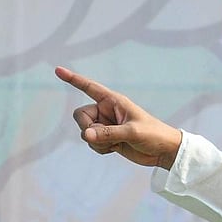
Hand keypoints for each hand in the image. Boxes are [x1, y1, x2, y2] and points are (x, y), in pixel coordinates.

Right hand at [56, 66, 182, 169]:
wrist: (163, 152)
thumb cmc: (154, 135)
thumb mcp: (133, 132)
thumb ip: (108, 133)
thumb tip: (85, 135)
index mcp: (114, 101)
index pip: (90, 88)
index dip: (73, 79)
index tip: (57, 70)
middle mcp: (107, 111)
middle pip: (80, 116)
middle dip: (87, 128)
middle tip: (104, 136)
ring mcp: (106, 125)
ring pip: (85, 132)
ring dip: (97, 141)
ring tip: (116, 143)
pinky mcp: (107, 138)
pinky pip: (91, 143)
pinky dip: (100, 148)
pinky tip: (115, 149)